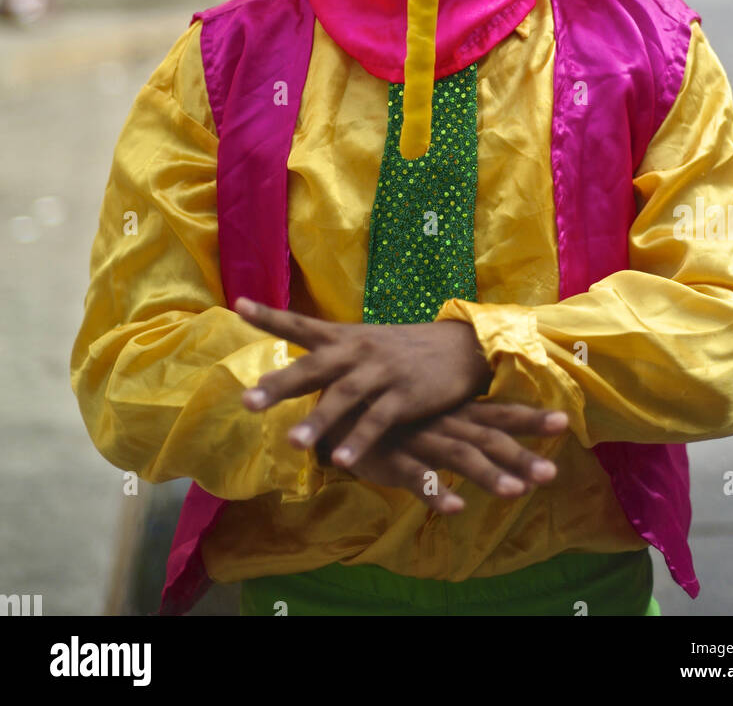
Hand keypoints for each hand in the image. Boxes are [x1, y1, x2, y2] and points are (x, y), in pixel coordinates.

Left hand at [236, 299, 492, 466]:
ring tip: (292, 443)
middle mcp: (358, 351)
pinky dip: (359, 440)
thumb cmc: (404, 350)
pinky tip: (341, 461)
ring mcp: (382, 372)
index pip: (300, 323)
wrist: (461, 349)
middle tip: (247, 402)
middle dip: (280, 384)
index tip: (238, 305)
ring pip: (344, 396)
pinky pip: (378, 420)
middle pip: (314, 366)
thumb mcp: (365, 343)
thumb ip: (330, 357)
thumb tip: (286, 377)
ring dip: (318, 420)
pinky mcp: (405, 396)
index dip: (270, 316)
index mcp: (345, 337)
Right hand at [319, 399, 568, 513]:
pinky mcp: (390, 460)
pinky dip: (435, 492)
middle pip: (489, 437)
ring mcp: (418, 441)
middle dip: (521, 455)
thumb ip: (463, 422)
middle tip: (551, 473)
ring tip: (516, 492)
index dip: (531, 418)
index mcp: (454, 412)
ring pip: (458, 457)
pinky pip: (415, 477)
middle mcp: (442, 423)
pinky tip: (454, 507)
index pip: (499, 414)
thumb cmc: (393, 414)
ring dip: (488, 475)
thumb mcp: (431, 411)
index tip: (566, 422)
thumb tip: (502, 435)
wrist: (337, 407)